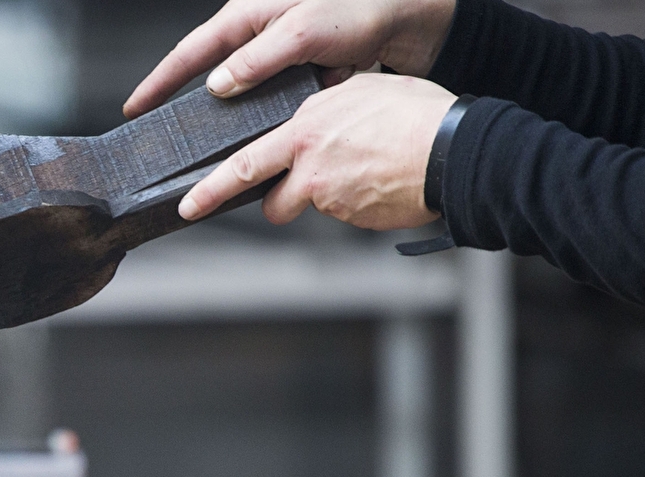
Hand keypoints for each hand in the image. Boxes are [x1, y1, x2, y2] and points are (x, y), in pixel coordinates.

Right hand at [123, 0, 455, 116]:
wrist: (414, 15)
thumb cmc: (364, 6)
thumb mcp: (303, 32)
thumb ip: (256, 60)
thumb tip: (217, 86)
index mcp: (250, 14)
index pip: (190, 52)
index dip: (159, 82)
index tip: (135, 106)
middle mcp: (261, 31)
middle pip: (214, 74)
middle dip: (200, 107)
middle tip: (175, 138)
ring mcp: (282, 51)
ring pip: (251, 92)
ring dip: (256, 113)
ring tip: (249, 134)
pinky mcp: (305, 68)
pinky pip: (283, 98)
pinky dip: (290, 109)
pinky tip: (300, 116)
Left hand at [178, 73, 454, 230]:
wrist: (453, 152)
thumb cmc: (418, 116)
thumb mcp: (361, 92)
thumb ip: (326, 109)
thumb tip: (311, 118)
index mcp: (306, 127)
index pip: (245, 160)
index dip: (213, 184)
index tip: (191, 201)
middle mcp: (308, 162)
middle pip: (260, 194)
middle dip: (222, 202)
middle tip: (196, 210)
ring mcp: (327, 194)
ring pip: (302, 205)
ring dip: (311, 199)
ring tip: (350, 177)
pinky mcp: (349, 216)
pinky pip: (339, 213)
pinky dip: (349, 204)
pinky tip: (374, 184)